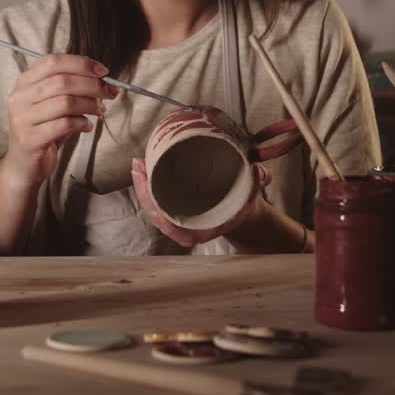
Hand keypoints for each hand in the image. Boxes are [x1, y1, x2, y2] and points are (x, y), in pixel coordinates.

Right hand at [2, 53, 117, 187]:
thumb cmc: (43, 129)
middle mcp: (20, 97)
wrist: (23, 164)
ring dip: (90, 105)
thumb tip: (101, 78)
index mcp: (24, 82)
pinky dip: (82, 123)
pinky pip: (64, 124)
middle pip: (62, 81)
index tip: (103, 71)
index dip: (81, 63)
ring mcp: (22, 118)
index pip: (53, 61)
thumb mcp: (52, 102)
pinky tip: (87, 126)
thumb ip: (70, 87)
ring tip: (100, 111)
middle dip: (92, 85)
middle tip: (109, 92)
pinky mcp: (30, 139)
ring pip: (65, 102)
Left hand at [130, 157, 269, 247]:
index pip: (168, 224)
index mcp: (197, 232)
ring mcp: (177, 217)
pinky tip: (142, 167)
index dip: (154, 206)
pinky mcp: (174, 205)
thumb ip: (256, 183)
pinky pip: (156, 197)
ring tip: (137, 162)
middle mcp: (184, 227)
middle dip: (143, 189)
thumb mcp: (251, 194)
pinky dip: (148, 183)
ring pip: (153, 204)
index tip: (147, 187)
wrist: (240, 211)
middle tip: (138, 164)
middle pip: (156, 211)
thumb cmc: (241, 204)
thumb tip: (258, 171)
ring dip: (142, 183)